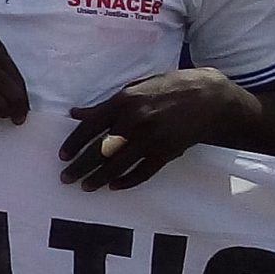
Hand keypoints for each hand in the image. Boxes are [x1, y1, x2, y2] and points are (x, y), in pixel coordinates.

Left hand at [60, 69, 250, 190]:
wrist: (212, 97)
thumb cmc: (171, 87)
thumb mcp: (136, 87)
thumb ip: (106, 104)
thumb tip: (77, 114)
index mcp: (123, 101)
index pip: (90, 126)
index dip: (74, 143)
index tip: (62, 156)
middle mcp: (134, 121)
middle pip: (100, 150)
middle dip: (80, 167)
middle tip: (65, 179)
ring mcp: (151, 138)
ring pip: (118, 165)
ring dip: (99, 178)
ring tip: (86, 186)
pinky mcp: (167, 152)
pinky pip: (143, 172)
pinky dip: (127, 181)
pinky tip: (114, 186)